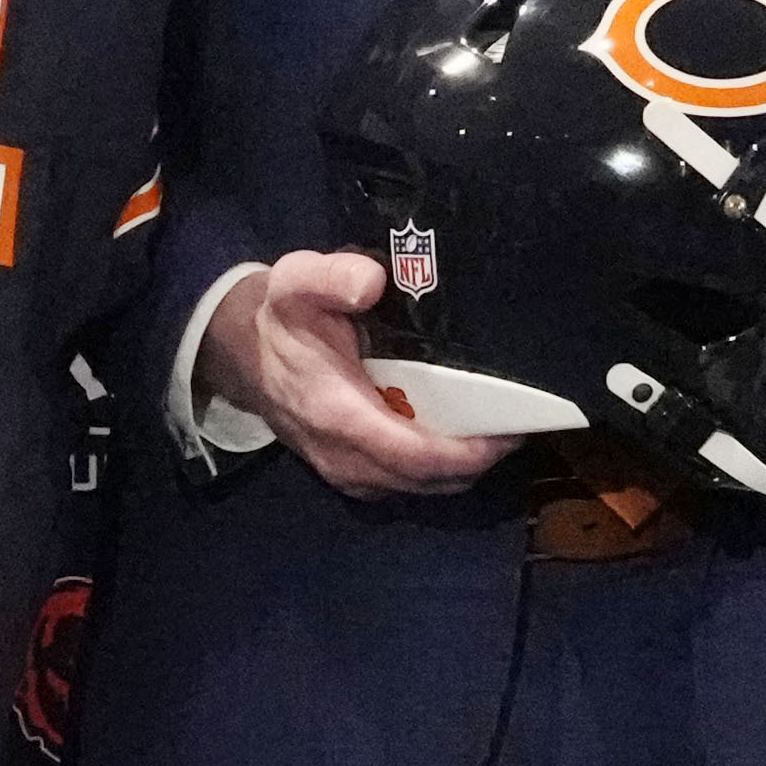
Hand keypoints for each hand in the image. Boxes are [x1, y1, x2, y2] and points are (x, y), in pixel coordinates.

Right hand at [203, 246, 509, 499]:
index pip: (413, 454)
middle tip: (521, 423)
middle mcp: (343, 457)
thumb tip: (373, 283)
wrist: (244, 354)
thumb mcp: (296, 282)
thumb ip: (332, 277)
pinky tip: (464, 438)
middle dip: (479, 459)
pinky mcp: (352, 475)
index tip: (511, 430)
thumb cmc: (281, 319)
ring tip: (500, 430)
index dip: (467, 452)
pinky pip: (408, 485)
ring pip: (422, 489)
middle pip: (428, 480)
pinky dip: (442, 469)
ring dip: (464, 467)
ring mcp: (347, 473)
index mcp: (336, 414)